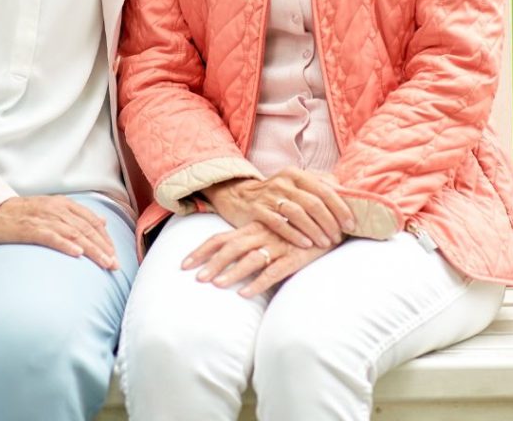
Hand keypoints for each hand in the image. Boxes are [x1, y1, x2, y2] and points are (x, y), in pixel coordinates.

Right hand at [0, 195, 117, 269]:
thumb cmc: (23, 214)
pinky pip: (51, 236)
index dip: (105, 238)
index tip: (115, 254)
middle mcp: (56, 209)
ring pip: (74, 233)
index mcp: (63, 204)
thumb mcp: (53, 209)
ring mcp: (44, 218)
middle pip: (86, 228)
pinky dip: (66, 244)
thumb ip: (77, 215)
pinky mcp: (30, 228)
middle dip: (103, 247)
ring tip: (104, 263)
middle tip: (115, 264)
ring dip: (92, 249)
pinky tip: (77, 254)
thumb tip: (102, 221)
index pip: (91, 220)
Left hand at [182, 220, 329, 297]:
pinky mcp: (294, 257)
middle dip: (211, 263)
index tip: (183, 264)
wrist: (329, 219)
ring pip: (250, 259)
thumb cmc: (294, 227)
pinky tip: (246, 294)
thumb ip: (250, 237)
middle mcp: (260, 234)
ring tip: (217, 285)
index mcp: (251, 228)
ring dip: (232, 272)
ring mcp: (277, 245)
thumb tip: (225, 251)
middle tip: (196, 278)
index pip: (219, 238)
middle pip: (230, 248)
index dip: (200, 251)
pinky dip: (259, 282)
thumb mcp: (269, 229)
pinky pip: (274, 271)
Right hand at [202, 168, 354, 249]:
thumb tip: (347, 192)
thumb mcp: (296, 184)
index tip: (351, 224)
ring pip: (298, 213)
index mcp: (296, 174)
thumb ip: (319, 185)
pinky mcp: (257, 210)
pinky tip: (305, 244)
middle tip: (338, 237)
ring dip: (315, 229)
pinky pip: (279, 223)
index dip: (340, 208)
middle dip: (329, 221)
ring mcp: (269, 195)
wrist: (239, 196)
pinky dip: (294, 234)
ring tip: (325, 243)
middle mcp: (284, 182)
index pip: (324, 189)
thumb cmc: (276, 194)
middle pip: (313, 202)